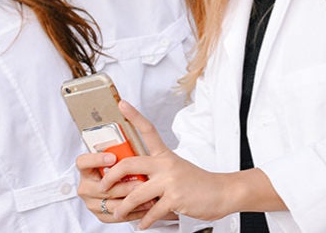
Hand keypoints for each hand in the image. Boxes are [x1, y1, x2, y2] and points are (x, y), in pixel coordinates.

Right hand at [76, 135, 153, 222]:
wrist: (122, 189)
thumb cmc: (122, 169)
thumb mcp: (120, 158)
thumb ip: (122, 149)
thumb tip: (132, 128)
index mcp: (87, 169)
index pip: (83, 162)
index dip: (96, 159)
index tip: (113, 157)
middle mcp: (86, 186)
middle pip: (100, 187)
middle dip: (122, 185)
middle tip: (139, 182)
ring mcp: (91, 202)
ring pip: (110, 203)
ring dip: (130, 200)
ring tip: (147, 196)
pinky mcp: (100, 215)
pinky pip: (116, 216)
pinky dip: (132, 212)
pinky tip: (146, 206)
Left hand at [100, 101, 274, 228]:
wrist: (222, 192)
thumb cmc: (198, 183)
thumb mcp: (176, 170)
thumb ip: (156, 174)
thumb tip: (133, 183)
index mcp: (164, 156)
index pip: (147, 130)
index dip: (133, 116)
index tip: (122, 103)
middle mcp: (165, 165)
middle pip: (129, 164)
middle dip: (110, 177)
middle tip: (103, 186)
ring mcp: (170, 181)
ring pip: (135, 194)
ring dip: (123, 207)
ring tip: (119, 214)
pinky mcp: (175, 198)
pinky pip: (151, 212)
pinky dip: (144, 221)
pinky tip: (142, 224)